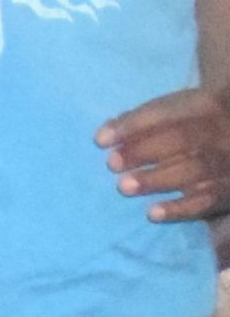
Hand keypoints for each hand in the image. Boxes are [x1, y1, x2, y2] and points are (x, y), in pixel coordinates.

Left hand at [105, 85, 229, 224]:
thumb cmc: (195, 125)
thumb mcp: (175, 112)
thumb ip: (138, 121)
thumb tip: (103, 137)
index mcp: (205, 104)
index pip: (166, 112)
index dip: (132, 125)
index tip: (100, 141)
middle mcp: (222, 130)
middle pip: (183, 138)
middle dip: (144, 151)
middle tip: (112, 164)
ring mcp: (228, 161)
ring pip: (195, 169)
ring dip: (157, 179)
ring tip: (124, 186)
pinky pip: (208, 200)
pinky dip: (179, 209)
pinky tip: (152, 213)